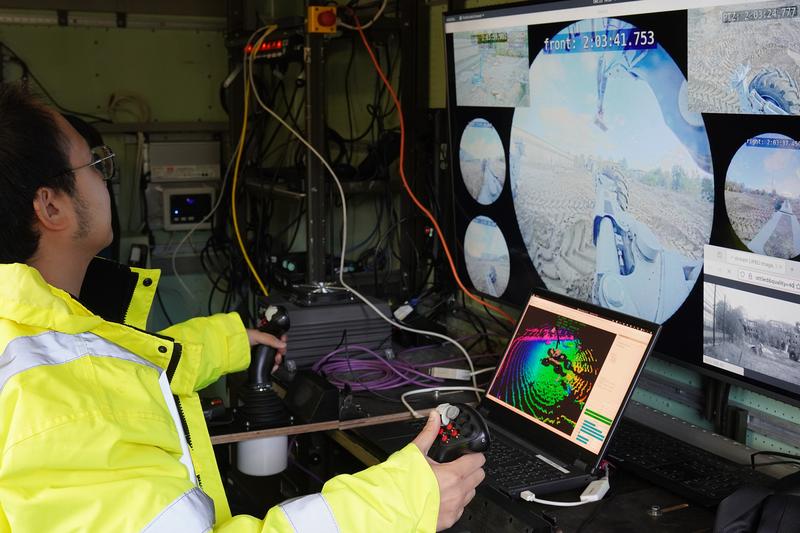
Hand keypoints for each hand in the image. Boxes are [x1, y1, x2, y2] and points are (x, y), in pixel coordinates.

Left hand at [245, 329, 287, 370]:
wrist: (231, 348)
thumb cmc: (241, 338)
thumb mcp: (257, 335)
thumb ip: (270, 339)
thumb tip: (282, 344)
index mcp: (263, 337)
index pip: (277, 339)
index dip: (282, 340)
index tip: (284, 343)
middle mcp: (263, 346)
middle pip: (277, 349)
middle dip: (281, 352)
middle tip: (280, 354)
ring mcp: (261, 354)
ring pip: (274, 358)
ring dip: (278, 359)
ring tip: (276, 360)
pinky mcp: (259, 362)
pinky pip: (269, 365)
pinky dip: (273, 367)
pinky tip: (273, 367)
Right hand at [413, 410, 484, 530]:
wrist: (389, 506)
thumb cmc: (401, 482)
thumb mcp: (416, 452)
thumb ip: (429, 433)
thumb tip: (434, 418)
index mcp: (453, 475)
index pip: (478, 461)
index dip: (474, 454)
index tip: (469, 453)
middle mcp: (457, 493)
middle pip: (479, 477)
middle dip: (472, 469)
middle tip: (459, 465)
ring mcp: (454, 508)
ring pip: (471, 493)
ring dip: (465, 485)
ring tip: (448, 481)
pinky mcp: (448, 520)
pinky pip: (461, 508)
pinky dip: (456, 501)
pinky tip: (442, 495)